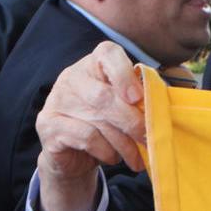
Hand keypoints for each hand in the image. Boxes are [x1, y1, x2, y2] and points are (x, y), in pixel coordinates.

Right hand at [33, 40, 148, 210]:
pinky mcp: (48, 124)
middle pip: (104, 96)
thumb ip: (138, 101)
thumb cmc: (106, 126)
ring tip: (136, 158)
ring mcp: (57, 99)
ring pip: (97, 120)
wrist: (74, 155)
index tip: (138, 97)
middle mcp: (72, 77)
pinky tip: (112, 157)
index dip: (124, 73)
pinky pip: (86, 137)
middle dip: (132, 121)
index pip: (107, 53)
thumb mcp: (123, 109)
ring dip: (123, 143)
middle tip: (149, 139)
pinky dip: (105, 150)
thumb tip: (161, 105)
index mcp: (93, 64)